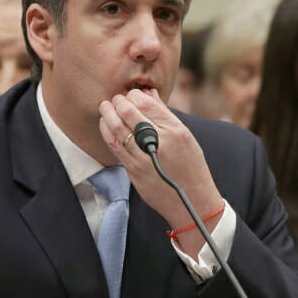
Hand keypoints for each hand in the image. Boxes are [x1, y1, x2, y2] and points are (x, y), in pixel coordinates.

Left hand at [98, 89, 224, 256]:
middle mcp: (160, 142)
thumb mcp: (187, 138)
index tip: (131, 96)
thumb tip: (149, 94)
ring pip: (117, 127)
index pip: (147, 103)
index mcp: (176, 131)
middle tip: (115, 99)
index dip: (134, 95)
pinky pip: (114, 146)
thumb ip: (166, 116)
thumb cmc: (192, 169)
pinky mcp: (134, 170)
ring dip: (107, 114)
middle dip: (118, 101)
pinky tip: (106, 125)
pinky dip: (106, 132)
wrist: (192, 203)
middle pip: (129, 112)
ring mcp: (144, 157)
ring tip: (105, 107)